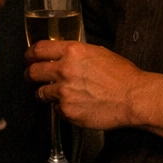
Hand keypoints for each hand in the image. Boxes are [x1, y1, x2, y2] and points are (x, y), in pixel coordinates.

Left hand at [26, 40, 145, 129]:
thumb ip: (77, 54)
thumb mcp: (99, 53)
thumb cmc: (122, 75)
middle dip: (30, 74)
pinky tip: (75, 104)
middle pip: (33, 72)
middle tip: (32, 76)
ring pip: (41, 93)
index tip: (29, 58)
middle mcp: (64, 70)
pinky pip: (56, 109)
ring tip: (57, 94)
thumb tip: (64, 56)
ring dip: (45, 93)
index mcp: (72, 52)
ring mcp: (64, 93)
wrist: (133, 97)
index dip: (30, 54)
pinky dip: (62, 108)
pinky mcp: (67, 112)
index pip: (39, 50)